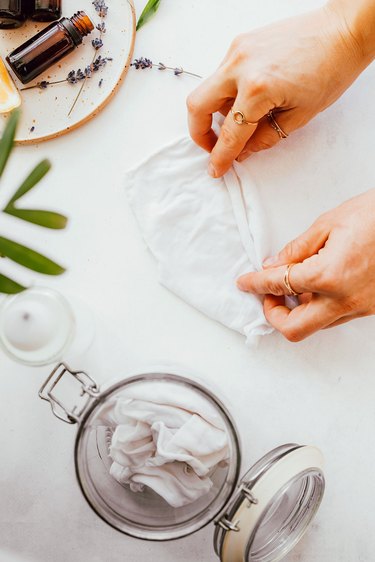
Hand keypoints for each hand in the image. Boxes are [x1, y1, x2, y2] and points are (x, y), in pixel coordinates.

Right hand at [187, 3, 367, 177]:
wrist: (343, 30)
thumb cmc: (331, 69)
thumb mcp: (300, 115)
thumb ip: (265, 137)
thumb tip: (243, 152)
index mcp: (258, 88)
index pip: (230, 133)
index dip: (221, 156)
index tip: (217, 168)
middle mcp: (241, 65)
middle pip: (197, 106)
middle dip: (200, 133)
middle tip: (214, 146)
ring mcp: (238, 50)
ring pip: (209, 89)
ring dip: (217, 111)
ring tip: (245, 118)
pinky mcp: (241, 42)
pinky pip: (222, 74)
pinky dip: (228, 92)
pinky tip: (250, 98)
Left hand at [237, 189, 374, 340]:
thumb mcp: (329, 224)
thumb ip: (296, 249)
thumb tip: (273, 265)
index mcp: (328, 276)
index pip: (278, 285)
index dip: (255, 283)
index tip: (244, 283)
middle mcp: (343, 300)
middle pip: (295, 329)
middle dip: (274, 315)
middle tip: (267, 295)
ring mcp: (360, 307)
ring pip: (317, 324)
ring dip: (297, 311)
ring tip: (293, 285)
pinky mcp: (371, 307)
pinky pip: (336, 315)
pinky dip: (319, 305)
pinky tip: (318, 284)